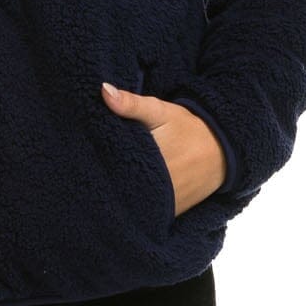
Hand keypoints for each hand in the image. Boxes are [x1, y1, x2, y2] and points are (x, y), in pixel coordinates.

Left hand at [100, 82, 227, 216]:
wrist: (221, 150)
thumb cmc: (186, 128)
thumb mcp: (159, 111)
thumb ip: (131, 104)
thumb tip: (103, 90)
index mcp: (150, 161)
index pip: (111, 168)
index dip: (96, 166)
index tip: (83, 159)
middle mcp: (158, 188)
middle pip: (119, 190)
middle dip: (105, 182)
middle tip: (90, 173)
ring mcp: (165, 205)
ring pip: (132, 205)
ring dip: (120, 198)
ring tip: (104, 186)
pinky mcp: (172, 214)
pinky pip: (147, 214)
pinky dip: (136, 208)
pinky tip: (125, 197)